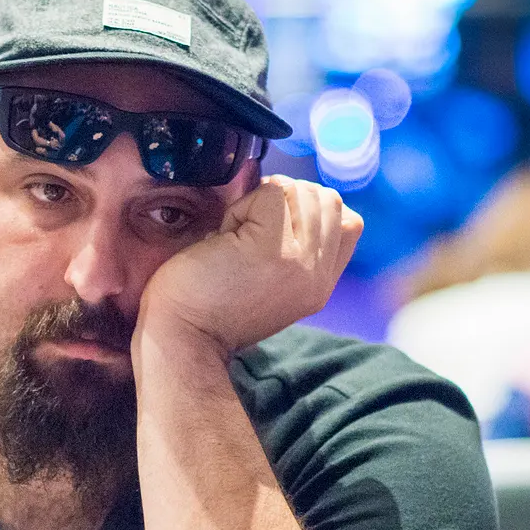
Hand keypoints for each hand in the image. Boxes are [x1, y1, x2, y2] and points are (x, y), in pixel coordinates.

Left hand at [137, 175, 362, 354]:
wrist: (180, 339)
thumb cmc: (206, 305)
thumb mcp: (268, 282)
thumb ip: (293, 250)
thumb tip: (286, 195)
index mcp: (320, 284)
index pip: (349, 223)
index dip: (309, 210)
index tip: (272, 229)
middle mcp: (318, 275)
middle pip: (329, 200)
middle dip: (286, 199)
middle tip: (248, 230)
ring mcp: (300, 262)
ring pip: (303, 191)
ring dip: (262, 202)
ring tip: (236, 236)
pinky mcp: (272, 249)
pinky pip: (271, 192)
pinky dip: (242, 206)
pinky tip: (223, 238)